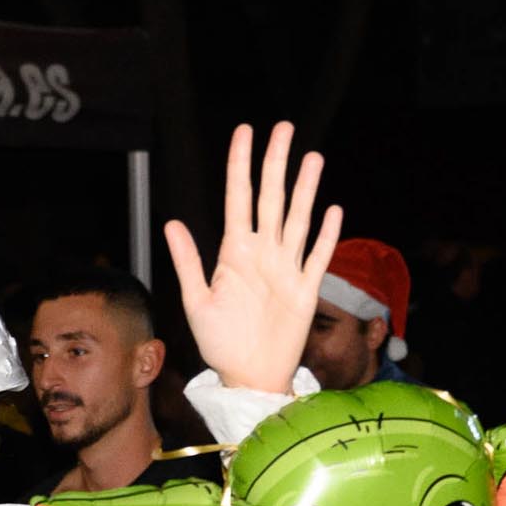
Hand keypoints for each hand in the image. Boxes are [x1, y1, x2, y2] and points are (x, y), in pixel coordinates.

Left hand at [163, 123, 341, 395]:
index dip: (241, 164)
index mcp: (234, 252)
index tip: (245, 132)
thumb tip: (173, 223)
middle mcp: (263, 253)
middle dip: (276, 162)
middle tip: (283, 128)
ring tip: (312, 157)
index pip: (238, 198)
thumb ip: (188, 261)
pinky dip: (327, 235)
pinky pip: (318, 257)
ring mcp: (286, 269)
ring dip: (305, 189)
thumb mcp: (196, 302)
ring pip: (298, 219)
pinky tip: (333, 210)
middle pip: (271, 198)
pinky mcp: (305, 291)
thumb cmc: (220, 343)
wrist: (248, 377)